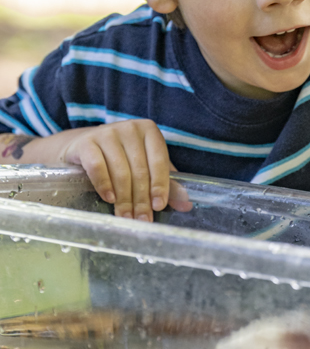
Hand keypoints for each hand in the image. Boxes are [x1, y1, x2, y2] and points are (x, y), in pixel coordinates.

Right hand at [55, 120, 190, 220]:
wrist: (84, 146)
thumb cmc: (123, 158)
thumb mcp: (147, 167)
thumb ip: (167, 184)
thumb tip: (186, 205)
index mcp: (150, 131)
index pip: (159, 161)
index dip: (160, 185)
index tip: (158, 206)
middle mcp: (130, 128)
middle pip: (140, 169)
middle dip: (141, 199)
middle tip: (142, 220)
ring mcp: (107, 133)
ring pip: (120, 171)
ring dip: (124, 198)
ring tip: (126, 217)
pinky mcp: (86, 142)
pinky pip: (97, 166)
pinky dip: (104, 185)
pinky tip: (109, 199)